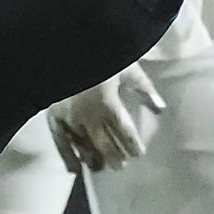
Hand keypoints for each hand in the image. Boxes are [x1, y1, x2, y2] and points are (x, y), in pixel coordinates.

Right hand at [48, 63, 166, 172]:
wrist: (67, 43)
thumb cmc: (103, 55)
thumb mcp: (128, 68)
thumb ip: (144, 88)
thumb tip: (160, 109)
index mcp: (107, 103)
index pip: (123, 132)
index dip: (132, 145)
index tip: (138, 153)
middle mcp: (87, 115)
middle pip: (104, 144)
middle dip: (114, 156)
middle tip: (120, 165)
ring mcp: (68, 117)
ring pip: (83, 146)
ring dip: (93, 159)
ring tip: (99, 168)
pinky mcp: (53, 115)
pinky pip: (60, 141)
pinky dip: (67, 157)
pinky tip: (74, 170)